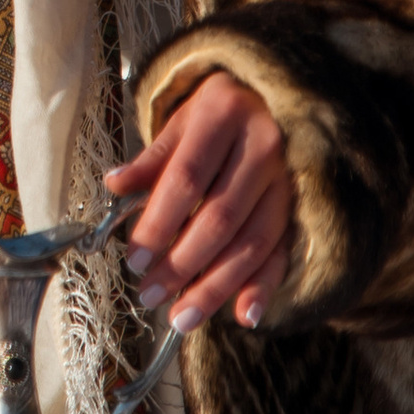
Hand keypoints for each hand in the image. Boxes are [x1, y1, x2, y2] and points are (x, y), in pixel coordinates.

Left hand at [104, 70, 292, 331]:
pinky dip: (263, 287)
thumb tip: (114, 185)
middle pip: (220, 217)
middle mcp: (263, 147)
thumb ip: (151, 160)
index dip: (160, 223)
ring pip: (252, 242)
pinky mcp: (299, 205)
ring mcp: (287, 179)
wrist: (270, 96)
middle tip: (150, 295)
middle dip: (183, 264)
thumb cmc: (214, 113)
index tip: (134, 260)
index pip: (187, 178)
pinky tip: (243, 316)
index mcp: (223, 116)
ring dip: (216, 287)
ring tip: (182, 317)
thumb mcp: (179, 122)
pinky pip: (282, 251)